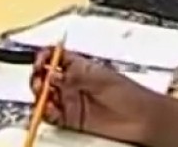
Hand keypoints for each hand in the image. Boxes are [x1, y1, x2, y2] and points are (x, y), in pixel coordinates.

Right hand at [31, 50, 168, 146]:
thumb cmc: (128, 93)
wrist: (140, 118)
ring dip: (39, 95)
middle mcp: (72, 83)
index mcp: (79, 66)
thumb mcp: (99, 77)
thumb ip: (73, 75)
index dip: (44, 57)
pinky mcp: (72, 119)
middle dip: (37, 77)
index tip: (40, 62)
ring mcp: (71, 101)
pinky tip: (48, 109)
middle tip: (39, 81)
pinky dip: (45, 112)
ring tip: (43, 95)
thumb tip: (52, 74)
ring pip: (45, 96)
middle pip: (45, 77)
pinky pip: (51, 115)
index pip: (54, 57)